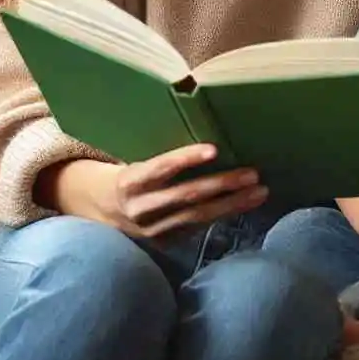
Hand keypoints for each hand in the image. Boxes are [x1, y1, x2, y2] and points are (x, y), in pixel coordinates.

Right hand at [42, 144, 267, 237]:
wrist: (99, 212)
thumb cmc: (127, 172)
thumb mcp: (134, 158)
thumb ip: (161, 151)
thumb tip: (200, 116)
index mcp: (130, 181)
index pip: (160, 168)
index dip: (186, 159)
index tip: (214, 149)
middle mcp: (141, 209)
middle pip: (187, 196)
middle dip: (223, 185)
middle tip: (253, 173)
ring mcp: (153, 230)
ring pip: (198, 217)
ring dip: (233, 204)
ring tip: (260, 191)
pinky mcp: (166, 243)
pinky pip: (199, 228)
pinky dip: (225, 214)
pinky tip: (246, 203)